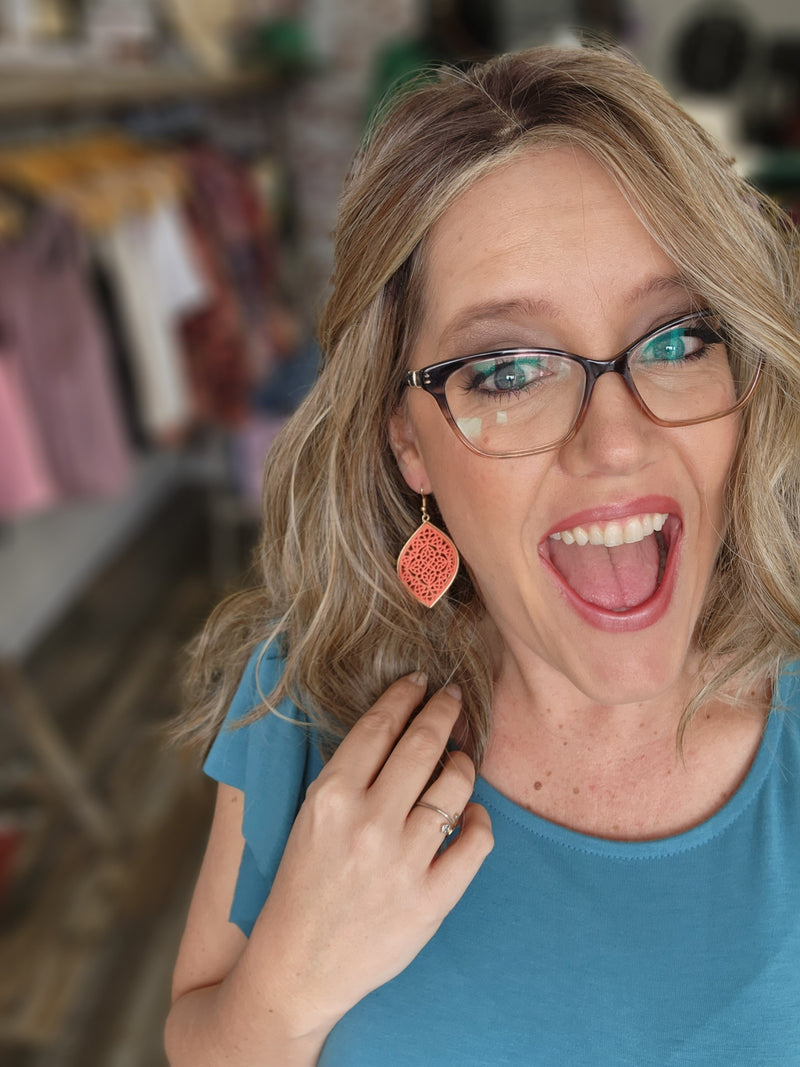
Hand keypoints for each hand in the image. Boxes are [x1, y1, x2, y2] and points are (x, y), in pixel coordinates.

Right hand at [239, 673, 493, 1038]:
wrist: (297, 970)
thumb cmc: (301, 888)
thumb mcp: (309, 819)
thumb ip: (349, 777)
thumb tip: (396, 730)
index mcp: (330, 798)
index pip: (379, 727)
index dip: (405, 696)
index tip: (421, 681)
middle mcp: (368, 824)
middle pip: (422, 745)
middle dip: (444, 712)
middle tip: (454, 699)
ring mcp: (402, 863)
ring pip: (456, 787)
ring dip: (463, 764)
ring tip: (460, 761)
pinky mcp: (431, 900)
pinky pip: (477, 841)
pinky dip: (480, 820)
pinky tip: (470, 814)